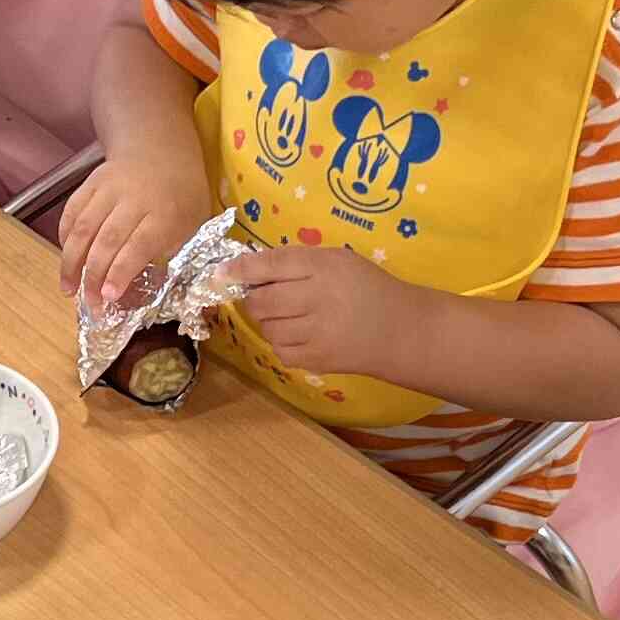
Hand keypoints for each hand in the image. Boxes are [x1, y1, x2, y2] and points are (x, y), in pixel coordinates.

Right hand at [56, 144, 216, 311]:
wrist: (161, 148)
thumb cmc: (181, 194)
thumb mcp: (193, 223)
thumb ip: (171, 250)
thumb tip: (147, 284)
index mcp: (164, 214)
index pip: (137, 247)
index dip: (120, 273)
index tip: (109, 298)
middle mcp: (133, 200)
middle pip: (106, 241)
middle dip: (94, 276)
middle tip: (89, 303)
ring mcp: (108, 189)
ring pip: (84, 228)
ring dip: (72, 261)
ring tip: (68, 288)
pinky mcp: (91, 183)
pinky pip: (72, 211)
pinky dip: (65, 236)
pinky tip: (66, 257)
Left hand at [226, 239, 403, 378]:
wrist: (400, 330)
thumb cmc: (367, 288)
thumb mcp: (338, 260)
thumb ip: (297, 261)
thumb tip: (249, 268)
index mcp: (324, 267)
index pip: (271, 264)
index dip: (240, 269)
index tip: (219, 272)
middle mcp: (317, 298)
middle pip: (261, 301)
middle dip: (254, 298)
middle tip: (267, 296)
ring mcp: (316, 332)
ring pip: (266, 327)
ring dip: (269, 321)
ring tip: (292, 315)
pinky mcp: (316, 359)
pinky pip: (279, 350)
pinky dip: (282, 341)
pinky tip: (301, 333)